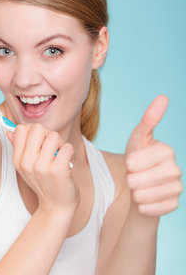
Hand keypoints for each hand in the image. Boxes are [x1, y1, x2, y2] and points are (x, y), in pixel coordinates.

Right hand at [6, 123, 78, 213]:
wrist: (56, 206)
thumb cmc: (45, 183)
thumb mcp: (27, 167)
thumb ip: (19, 148)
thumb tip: (11, 132)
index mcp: (18, 160)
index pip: (21, 129)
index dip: (35, 131)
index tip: (42, 141)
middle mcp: (27, 163)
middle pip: (38, 128)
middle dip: (49, 134)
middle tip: (54, 148)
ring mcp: (42, 167)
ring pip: (55, 136)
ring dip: (62, 144)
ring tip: (61, 156)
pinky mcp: (58, 171)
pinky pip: (67, 147)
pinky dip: (71, 153)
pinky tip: (69, 163)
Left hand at [124, 95, 182, 217]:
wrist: (144, 186)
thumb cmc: (139, 160)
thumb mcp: (138, 139)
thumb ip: (149, 119)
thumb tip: (163, 97)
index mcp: (167, 150)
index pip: (133, 162)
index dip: (128, 164)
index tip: (133, 162)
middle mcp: (176, 169)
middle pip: (136, 180)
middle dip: (130, 179)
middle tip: (136, 176)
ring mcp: (177, 189)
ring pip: (141, 196)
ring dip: (134, 193)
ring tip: (140, 187)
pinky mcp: (173, 206)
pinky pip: (147, 209)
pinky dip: (141, 206)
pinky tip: (146, 199)